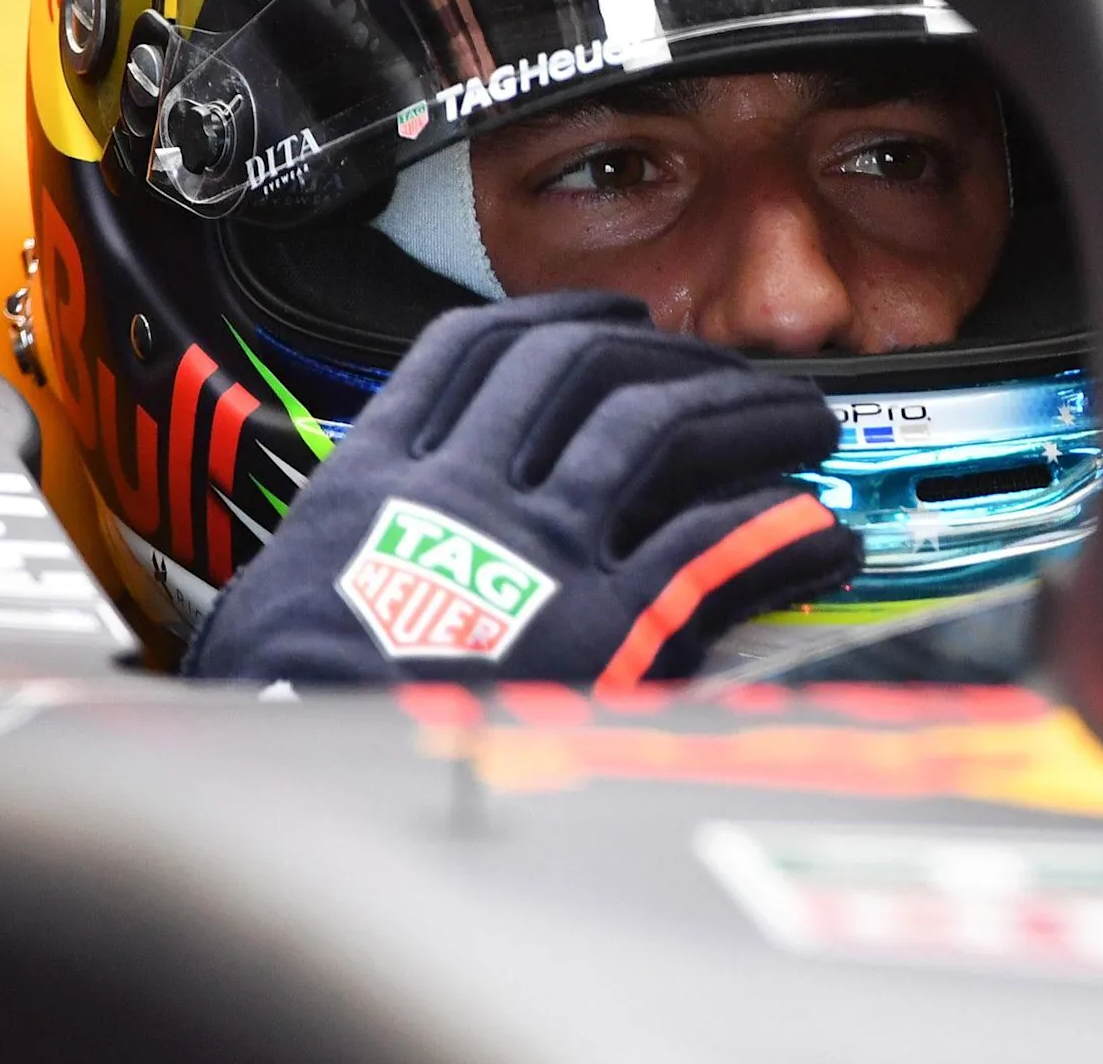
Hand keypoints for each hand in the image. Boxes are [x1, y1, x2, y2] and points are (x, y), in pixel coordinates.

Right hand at [182, 292, 860, 685]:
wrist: (299, 785)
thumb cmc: (283, 709)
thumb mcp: (290, 592)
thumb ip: (356, 541)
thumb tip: (391, 535)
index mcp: (382, 473)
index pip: (479, 350)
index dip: (562, 320)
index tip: (612, 317)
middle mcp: (468, 491)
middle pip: (590, 371)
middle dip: (677, 358)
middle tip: (730, 369)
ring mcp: (539, 550)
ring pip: (664, 433)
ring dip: (750, 417)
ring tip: (806, 422)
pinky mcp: (605, 624)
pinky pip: (715, 548)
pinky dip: (782, 531)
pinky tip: (819, 534)